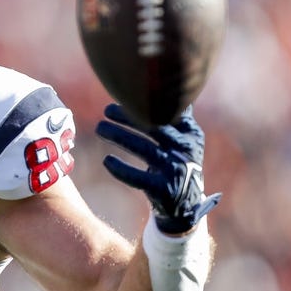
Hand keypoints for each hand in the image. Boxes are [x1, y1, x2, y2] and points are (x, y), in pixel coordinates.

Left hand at [95, 104, 220, 233]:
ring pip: (144, 149)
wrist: (186, 204)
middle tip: (106, 110)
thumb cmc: (178, 163)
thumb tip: (170, 86)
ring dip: (119, 136)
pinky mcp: (164, 190)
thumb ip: (177, 116)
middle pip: (153, 127)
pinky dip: (121, 169)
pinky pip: (138, 178)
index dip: (144, 103)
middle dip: (128, 116)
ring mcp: (175, 170)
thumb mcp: (185, 139)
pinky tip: (106, 161)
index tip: (123, 94)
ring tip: (100, 127)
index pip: (167, 112)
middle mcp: (185, 150)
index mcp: (190, 134)